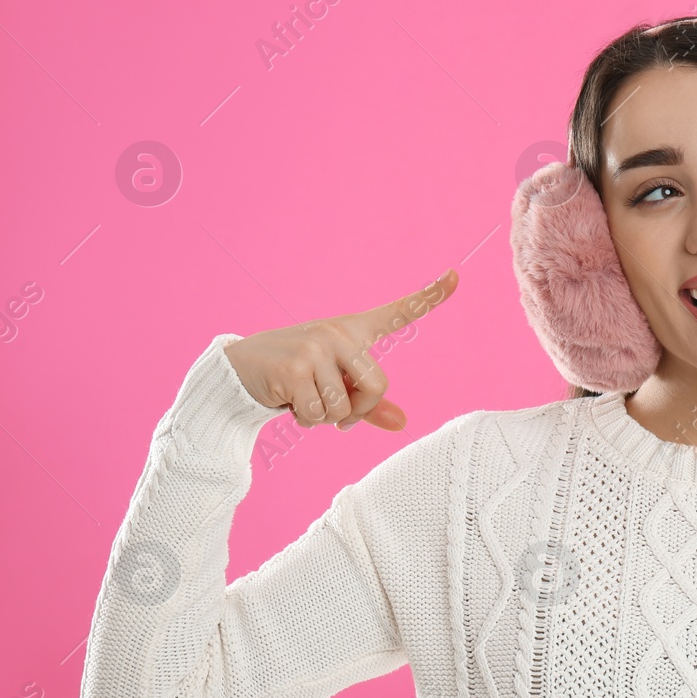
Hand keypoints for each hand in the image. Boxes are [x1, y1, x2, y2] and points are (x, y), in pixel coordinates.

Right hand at [222, 270, 458, 430]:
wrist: (240, 372)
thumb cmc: (297, 378)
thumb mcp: (335, 387)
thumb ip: (368, 405)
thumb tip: (401, 423)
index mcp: (354, 331)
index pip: (399, 312)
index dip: (430, 297)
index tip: (456, 275)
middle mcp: (338, 332)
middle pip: (378, 387)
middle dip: (358, 411)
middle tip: (334, 410)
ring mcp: (316, 346)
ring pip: (344, 407)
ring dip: (324, 418)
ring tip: (302, 397)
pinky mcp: (295, 367)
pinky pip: (318, 414)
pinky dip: (305, 419)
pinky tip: (288, 399)